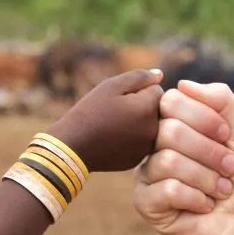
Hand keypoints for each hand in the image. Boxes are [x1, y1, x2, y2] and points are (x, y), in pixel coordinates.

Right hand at [46, 69, 163, 172]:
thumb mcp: (111, 86)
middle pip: (158, 110)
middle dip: (143, 107)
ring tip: (114, 125)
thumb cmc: (90, 112)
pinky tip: (114, 139)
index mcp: (149, 109)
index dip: (138, 91)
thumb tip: (160, 75)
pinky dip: (133, 138)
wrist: (73, 147)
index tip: (119, 99)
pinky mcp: (140, 159)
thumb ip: (139, 77)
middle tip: (116, 112)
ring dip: (140, 123)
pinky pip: (143, 142)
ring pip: (152, 127)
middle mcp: (154, 130)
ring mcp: (148, 148)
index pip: (158, 90)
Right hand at [134, 80, 233, 234]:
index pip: (173, 100)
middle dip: (209, 152)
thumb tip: (182, 83)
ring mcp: (150, 174)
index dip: (205, 119)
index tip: (228, 139)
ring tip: (221, 192)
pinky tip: (204, 208)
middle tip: (229, 170)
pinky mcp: (147, 203)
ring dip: (206, 178)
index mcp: (180, 125)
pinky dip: (195, 198)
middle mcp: (160, 146)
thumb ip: (222, 102)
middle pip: (169, 129)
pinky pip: (165, 189)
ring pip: (167, 159)